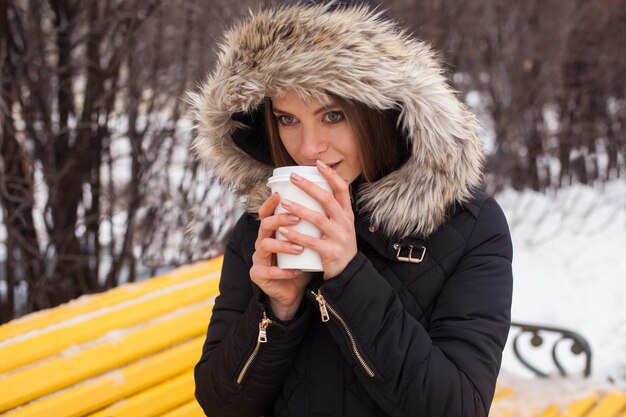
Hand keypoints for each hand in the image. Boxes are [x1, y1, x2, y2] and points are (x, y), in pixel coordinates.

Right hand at [250, 192, 312, 320]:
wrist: (292, 291)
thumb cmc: (299, 262)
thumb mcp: (304, 241)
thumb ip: (310, 226)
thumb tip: (331, 203)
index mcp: (271, 232)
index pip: (266, 213)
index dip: (270, 203)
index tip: (281, 194)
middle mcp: (262, 241)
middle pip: (265, 225)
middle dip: (279, 219)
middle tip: (296, 218)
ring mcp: (258, 258)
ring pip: (265, 246)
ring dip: (283, 245)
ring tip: (299, 248)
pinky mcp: (258, 275)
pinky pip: (269, 272)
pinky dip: (284, 271)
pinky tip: (297, 270)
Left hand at [277, 160, 357, 279]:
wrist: (348, 272)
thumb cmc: (338, 244)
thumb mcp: (340, 224)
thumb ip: (329, 209)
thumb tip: (312, 187)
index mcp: (346, 213)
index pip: (342, 188)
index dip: (331, 175)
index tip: (317, 164)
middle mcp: (345, 223)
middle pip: (327, 199)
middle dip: (309, 187)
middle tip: (293, 178)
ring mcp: (339, 238)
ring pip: (318, 219)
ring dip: (299, 210)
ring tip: (284, 203)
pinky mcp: (331, 253)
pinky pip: (312, 242)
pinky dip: (297, 236)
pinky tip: (283, 231)